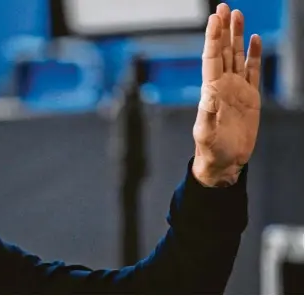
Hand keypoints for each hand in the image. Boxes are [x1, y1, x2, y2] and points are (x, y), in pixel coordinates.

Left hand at [192, 4, 261, 186]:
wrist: (225, 161)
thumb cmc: (211, 149)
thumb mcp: (206, 133)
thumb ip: (207, 114)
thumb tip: (208, 95)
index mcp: (211, 90)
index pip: (212, 57)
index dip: (213, 37)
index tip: (214, 18)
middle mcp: (223, 85)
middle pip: (223, 51)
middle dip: (224, 29)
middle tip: (224, 7)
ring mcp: (237, 89)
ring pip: (237, 56)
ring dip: (237, 36)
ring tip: (238, 15)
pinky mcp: (250, 97)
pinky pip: (252, 71)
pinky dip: (253, 55)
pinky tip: (253, 40)